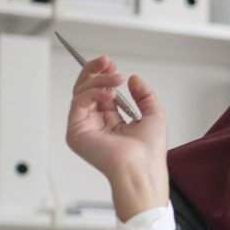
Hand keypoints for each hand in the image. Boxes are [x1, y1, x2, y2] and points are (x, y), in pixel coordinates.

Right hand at [65, 55, 168, 219]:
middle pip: (86, 89)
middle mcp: (96, 123)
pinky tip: (108, 93)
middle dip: (95, 71)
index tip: (112, 63)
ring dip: (98, 80)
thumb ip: (144, 94)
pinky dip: (92, 92)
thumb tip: (134, 79)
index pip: (101, 92)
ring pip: (81, 92)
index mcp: (112, 120)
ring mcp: (85, 127)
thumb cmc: (149, 152)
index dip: (104, 75)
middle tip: (107, 61)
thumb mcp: (154, 115)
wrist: (142, 168)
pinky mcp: (76, 132)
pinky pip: (78, 103)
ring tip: (115, 78)